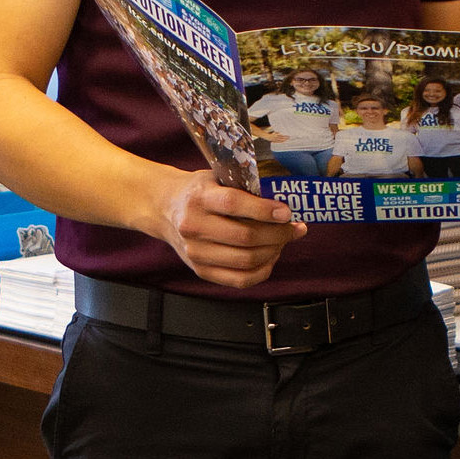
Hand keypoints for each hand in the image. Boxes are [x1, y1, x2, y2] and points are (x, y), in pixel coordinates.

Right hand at [144, 169, 301, 287]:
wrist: (165, 208)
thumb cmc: (198, 192)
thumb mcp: (216, 178)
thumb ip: (244, 188)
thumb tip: (284, 204)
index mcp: (198, 198)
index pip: (234, 205)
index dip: (264, 210)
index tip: (286, 212)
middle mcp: (193, 226)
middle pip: (245, 238)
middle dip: (278, 234)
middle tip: (294, 228)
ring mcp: (195, 252)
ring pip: (246, 261)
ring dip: (274, 252)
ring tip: (284, 241)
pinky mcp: (201, 270)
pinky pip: (240, 280)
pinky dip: (262, 271)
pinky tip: (271, 257)